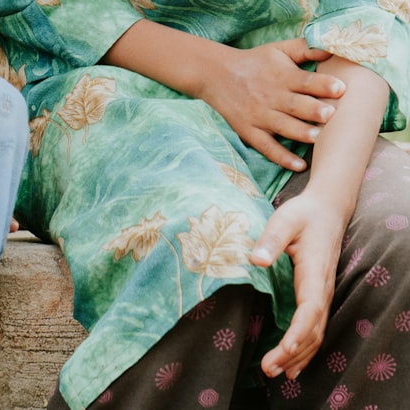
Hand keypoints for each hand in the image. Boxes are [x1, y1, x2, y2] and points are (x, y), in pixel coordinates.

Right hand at [204, 40, 340, 169]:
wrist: (216, 73)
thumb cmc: (256, 62)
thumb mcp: (278, 50)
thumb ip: (306, 49)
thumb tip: (334, 48)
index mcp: (281, 76)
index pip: (304, 81)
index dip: (322, 84)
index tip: (340, 88)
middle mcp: (271, 96)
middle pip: (295, 105)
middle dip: (313, 110)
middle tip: (329, 114)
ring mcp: (259, 115)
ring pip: (283, 126)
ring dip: (300, 132)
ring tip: (316, 137)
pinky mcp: (249, 130)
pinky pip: (267, 147)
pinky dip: (282, 157)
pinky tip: (300, 166)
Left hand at [251, 189, 342, 379]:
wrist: (326, 210)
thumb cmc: (303, 214)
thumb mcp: (285, 219)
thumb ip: (271, 239)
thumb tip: (256, 261)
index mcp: (315, 273)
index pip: (310, 310)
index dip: (298, 333)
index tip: (284, 350)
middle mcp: (322, 289)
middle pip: (312, 330)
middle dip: (292, 353)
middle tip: (269, 370)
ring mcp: (322, 295)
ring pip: (315, 333)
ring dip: (298, 355)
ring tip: (276, 373)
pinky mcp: (316, 295)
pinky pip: (314, 327)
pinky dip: (305, 348)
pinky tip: (292, 362)